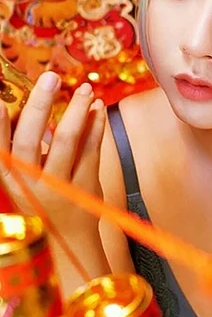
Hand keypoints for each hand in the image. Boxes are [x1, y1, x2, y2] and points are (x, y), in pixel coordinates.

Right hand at [0, 71, 104, 235]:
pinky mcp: (86, 187)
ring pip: (68, 143)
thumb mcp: (21, 177)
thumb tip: (19, 102)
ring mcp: (60, 187)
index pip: (1, 150)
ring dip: (77, 111)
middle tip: (50, 78)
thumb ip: (20, 146)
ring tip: (84, 88)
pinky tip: (98, 108)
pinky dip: (96, 127)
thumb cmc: (40, 199)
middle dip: (41, 106)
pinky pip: (92, 151)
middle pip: (32, 141)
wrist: (67, 239)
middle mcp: (31, 184)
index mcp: (11, 179)